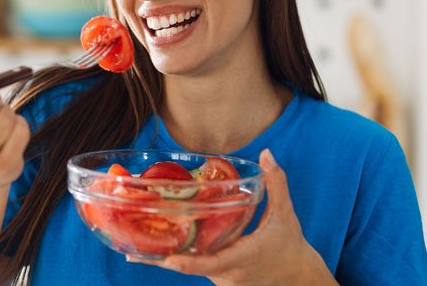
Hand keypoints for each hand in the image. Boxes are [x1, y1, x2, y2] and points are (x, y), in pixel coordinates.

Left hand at [128, 149, 336, 285]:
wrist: (295, 278)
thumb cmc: (289, 245)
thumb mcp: (285, 215)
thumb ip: (277, 184)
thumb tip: (266, 153)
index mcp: (243, 257)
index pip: (212, 263)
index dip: (188, 262)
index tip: (168, 258)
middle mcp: (227, 272)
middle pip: (189, 267)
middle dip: (161, 260)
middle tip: (132, 250)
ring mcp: (219, 278)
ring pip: (188, 268)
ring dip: (163, 259)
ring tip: (132, 247)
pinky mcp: (215, 276)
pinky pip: (192, 266)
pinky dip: (173, 258)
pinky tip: (150, 248)